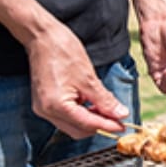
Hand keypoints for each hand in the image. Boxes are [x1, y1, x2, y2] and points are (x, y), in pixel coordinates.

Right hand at [24, 21, 129, 139]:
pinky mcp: (44, 103)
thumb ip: (105, 100)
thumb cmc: (63, 51)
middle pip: (79, 130)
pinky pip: (66, 116)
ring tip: (105, 107)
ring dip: (90, 120)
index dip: (107, 126)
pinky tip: (91, 102)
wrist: (42, 37)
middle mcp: (46, 111)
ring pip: (72, 125)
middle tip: (117, 117)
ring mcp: (43, 108)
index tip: (123, 125)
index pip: (87, 124)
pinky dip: (81, 113)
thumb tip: (120, 114)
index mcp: (56, 105)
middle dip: (99, 125)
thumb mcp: (89, 78)